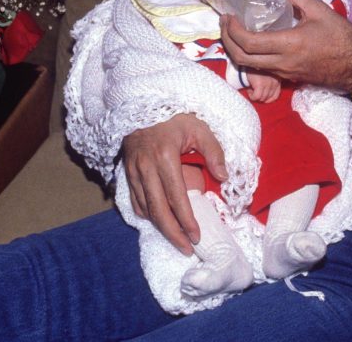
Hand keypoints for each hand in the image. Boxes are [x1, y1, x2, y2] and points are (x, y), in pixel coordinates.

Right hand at [122, 113, 226, 254]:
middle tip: (186, 249)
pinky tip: (158, 221)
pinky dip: (146, 214)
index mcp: (165, 157)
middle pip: (157, 210)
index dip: (186, 220)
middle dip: (172, 234)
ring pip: (145, 209)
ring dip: (160, 228)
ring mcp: (133, 171)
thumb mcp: (199, 127)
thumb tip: (224, 177)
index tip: (196, 236)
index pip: (176, 198)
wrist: (141, 102)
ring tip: (176, 241)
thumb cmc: (174, 116)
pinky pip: (135, 200)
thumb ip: (214, 151)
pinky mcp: (127, 171)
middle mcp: (146, 167)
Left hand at [220, 0, 351, 90]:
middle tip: (224, 23)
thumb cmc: (341, 37)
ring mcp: (283, 73)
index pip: (249, 43)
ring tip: (233, 30)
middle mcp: (282, 63)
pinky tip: (250, 41)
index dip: (232, 30)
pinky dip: (249, 56)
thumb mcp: (319, 9)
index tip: (228, 16)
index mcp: (289, 45)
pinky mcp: (287, 77)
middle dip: (226, 41)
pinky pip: (261, 69)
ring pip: (249, 66)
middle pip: (242, 59)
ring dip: (235, 49)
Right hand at [245, 70, 280, 102]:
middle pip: (268, 98)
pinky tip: (249, 91)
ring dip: (255, 97)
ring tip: (251, 90)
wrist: (248, 63)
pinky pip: (257, 97)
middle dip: (260, 97)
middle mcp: (275, 82)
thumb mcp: (268, 76)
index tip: (261, 98)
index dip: (268, 99)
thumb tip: (267, 99)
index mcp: (278, 80)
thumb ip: (271, 85)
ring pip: (262, 98)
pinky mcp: (260, 84)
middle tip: (254, 92)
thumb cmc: (257, 70)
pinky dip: (252, 96)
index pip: (275, 96)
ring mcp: (268, 83)